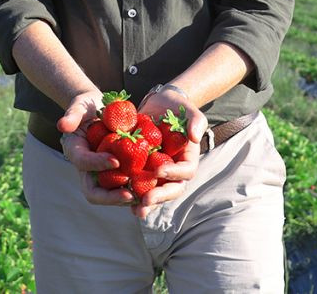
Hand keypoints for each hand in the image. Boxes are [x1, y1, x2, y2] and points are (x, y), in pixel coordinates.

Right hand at [56, 91, 135, 206]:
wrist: (102, 109)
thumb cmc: (89, 106)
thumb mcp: (80, 105)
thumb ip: (72, 114)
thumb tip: (62, 126)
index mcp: (76, 152)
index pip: (83, 162)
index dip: (97, 164)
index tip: (116, 161)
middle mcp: (88, 168)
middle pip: (93, 192)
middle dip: (110, 197)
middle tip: (129, 196)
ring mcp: (103, 173)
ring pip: (110, 194)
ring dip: (125, 199)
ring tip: (143, 198)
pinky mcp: (118, 172)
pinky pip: (125, 186)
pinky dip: (137, 190)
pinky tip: (152, 191)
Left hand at [129, 86, 209, 218]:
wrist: (158, 106)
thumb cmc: (177, 108)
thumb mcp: (189, 110)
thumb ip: (196, 121)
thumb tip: (195, 137)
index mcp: (187, 159)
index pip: (185, 172)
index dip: (174, 173)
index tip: (159, 170)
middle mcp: (174, 171)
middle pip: (171, 189)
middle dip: (159, 196)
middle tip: (146, 200)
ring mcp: (158, 173)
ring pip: (155, 193)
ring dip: (146, 203)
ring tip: (136, 210)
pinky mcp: (143, 171)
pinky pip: (139, 185)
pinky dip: (131, 194)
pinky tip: (120, 198)